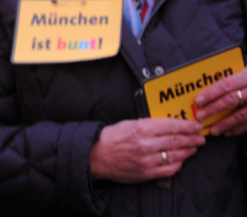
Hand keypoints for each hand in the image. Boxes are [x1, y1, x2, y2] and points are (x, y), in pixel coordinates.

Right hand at [89, 118, 203, 182]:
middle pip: (177, 140)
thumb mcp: (129, 124)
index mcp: (141, 129)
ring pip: (176, 155)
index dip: (187, 126)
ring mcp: (147, 160)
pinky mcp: (147, 173)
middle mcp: (146, 144)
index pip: (172, 126)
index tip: (196, 125)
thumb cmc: (111, 138)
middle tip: (200, 137)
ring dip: (188, 150)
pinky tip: (182, 159)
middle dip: (192, 138)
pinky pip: (169, 169)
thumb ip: (149, 124)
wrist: (96, 156)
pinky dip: (178, 164)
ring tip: (194, 147)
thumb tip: (169, 124)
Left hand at [194, 67, 246, 135]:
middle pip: (232, 100)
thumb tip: (207, 85)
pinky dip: (238, 129)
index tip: (198, 100)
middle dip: (214, 109)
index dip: (211, 93)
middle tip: (201, 116)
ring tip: (214, 130)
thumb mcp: (246, 72)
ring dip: (226, 124)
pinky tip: (228, 132)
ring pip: (242, 115)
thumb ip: (232, 78)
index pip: (227, 84)